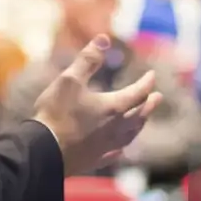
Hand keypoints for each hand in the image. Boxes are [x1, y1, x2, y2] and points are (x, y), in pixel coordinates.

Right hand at [32, 36, 161, 174]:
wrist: (42, 151)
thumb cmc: (56, 113)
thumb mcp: (69, 79)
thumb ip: (88, 60)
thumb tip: (104, 39)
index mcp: (113, 108)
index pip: (137, 93)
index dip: (146, 83)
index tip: (152, 75)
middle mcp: (115, 129)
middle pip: (138, 116)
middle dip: (148, 105)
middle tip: (157, 98)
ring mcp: (105, 147)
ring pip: (130, 136)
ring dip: (139, 125)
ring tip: (142, 121)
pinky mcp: (94, 161)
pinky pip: (114, 153)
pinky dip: (121, 147)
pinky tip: (120, 149)